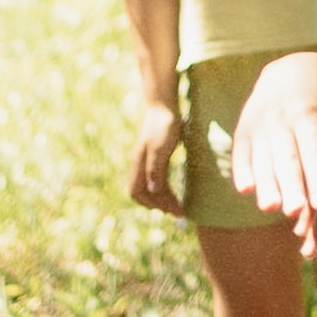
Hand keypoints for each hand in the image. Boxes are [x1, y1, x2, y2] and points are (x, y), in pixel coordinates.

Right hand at [128, 101, 183, 215]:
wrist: (163, 105)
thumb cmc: (164, 124)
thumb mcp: (161, 147)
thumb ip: (156, 168)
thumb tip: (153, 190)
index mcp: (140, 164)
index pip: (137, 192)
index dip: (151, 203)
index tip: (171, 209)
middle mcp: (141, 164)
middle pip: (143, 192)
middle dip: (158, 205)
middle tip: (179, 212)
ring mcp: (147, 160)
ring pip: (150, 187)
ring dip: (162, 199)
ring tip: (178, 206)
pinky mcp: (155, 156)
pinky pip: (156, 178)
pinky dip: (164, 189)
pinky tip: (174, 190)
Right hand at [229, 53, 316, 256]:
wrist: (289, 73)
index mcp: (309, 115)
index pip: (315, 152)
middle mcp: (281, 118)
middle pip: (287, 158)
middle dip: (290, 184)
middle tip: (294, 211)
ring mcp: (259, 123)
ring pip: (262, 158)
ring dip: (266, 184)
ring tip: (270, 208)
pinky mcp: (242, 130)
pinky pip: (241, 152)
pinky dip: (242, 170)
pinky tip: (246, 190)